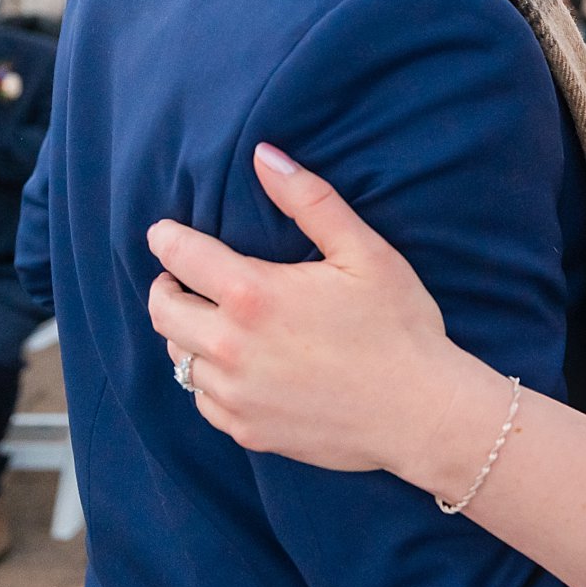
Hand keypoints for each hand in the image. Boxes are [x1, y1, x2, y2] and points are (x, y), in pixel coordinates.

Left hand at [146, 145, 472, 474]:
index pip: (179, 256)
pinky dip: (209, 379)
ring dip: (187, 334)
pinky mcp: (247, 431)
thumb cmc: (399, 326)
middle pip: (163, 310)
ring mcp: (235, 396)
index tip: (165, 233)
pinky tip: (238, 367)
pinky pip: (204, 402)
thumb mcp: (364, 252)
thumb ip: (310, 200)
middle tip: (183, 277)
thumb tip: (265, 155)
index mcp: (252, 295)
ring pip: (178, 359)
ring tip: (212, 320)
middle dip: (166, 286)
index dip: (166, 238)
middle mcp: (230, 348)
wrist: (421, 414)